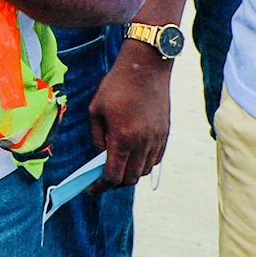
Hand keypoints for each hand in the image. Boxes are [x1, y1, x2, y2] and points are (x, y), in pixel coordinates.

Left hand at [90, 40, 173, 184]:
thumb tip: (98, 157)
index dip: (100, 187)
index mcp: (123, 139)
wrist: (146, 67)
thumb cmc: (116, 86)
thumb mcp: (96, 111)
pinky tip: (132, 155)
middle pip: (130, 178)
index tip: (90, 189)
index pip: (113, 176)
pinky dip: (143, 163)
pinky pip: (155, 159)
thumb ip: (96, 138)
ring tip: (116, 165)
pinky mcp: (165, 133)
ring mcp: (157, 139)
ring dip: (130, 173)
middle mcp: (143, 143)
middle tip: (101, 178)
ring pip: (144, 171)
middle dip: (114, 183)